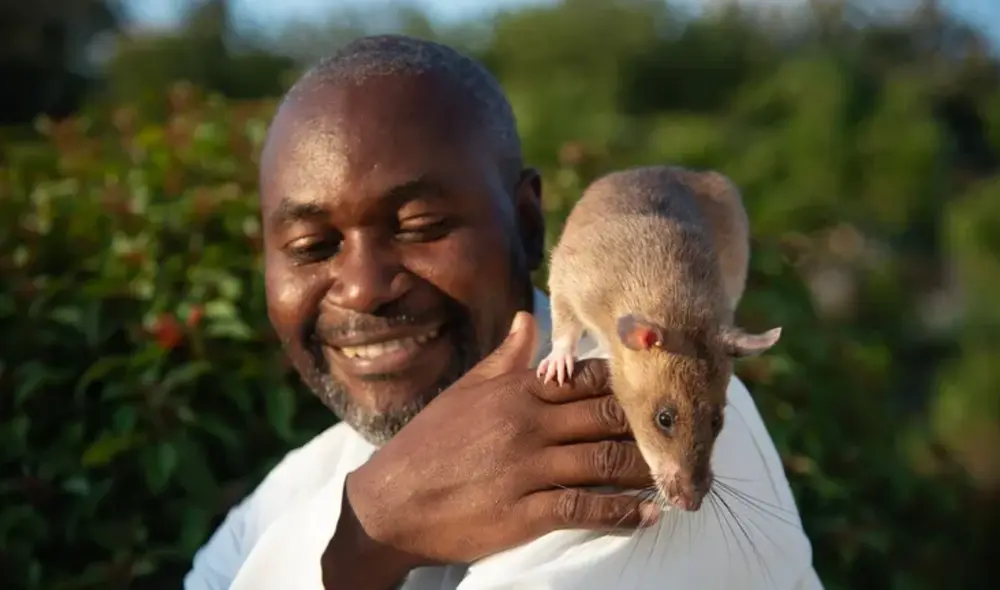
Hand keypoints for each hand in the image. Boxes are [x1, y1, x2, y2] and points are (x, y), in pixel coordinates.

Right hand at [324, 311, 654, 587]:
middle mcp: (525, 423)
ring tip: (677, 473)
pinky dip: (622, 513)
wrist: (388, 504)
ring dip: (646, 468)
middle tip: (684, 431)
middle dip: (649, 424)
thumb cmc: (428, 444)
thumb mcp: (464, 391)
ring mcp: (525, 468)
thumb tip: (531, 318)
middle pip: (606, 415)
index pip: (586, 377)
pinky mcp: (523, 512)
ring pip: (604, 460)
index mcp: (515, 391)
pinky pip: (584, 508)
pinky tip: (649, 514)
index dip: (629, 381)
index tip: (660, 387)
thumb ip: (505, 358)